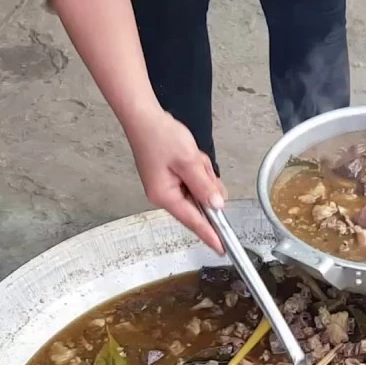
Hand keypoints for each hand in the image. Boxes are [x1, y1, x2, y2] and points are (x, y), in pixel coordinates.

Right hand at [125, 110, 226, 253]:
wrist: (143, 116)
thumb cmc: (159, 136)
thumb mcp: (188, 161)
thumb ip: (204, 186)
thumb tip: (217, 206)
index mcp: (165, 196)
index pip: (194, 221)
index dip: (210, 234)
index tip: (222, 248)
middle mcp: (164, 195)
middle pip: (199, 202)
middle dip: (205, 183)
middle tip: (198, 164)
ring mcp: (166, 185)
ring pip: (198, 188)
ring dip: (201, 172)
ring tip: (190, 155)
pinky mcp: (169, 176)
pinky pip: (192, 178)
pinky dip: (196, 167)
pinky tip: (189, 154)